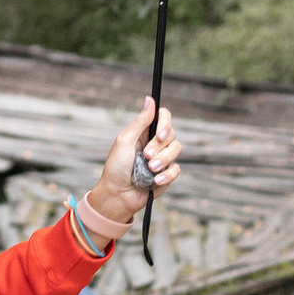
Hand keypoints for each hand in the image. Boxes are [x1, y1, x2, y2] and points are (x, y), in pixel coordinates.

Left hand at [87, 97, 182, 225]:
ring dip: (163, 160)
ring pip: (177, 149)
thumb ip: (140, 121)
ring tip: (150, 169)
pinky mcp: (167, 174)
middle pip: (172, 133)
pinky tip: (154, 181)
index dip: (165, 122)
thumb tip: (150, 99)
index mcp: (144, 132)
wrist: (118, 195)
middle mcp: (156, 143)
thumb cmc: (116, 167)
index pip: (164, 117)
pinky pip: (176, 169)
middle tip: (146, 156)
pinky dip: (166, 175)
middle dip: (160, 146)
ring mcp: (163, 158)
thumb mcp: (125, 141)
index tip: (159, 134)